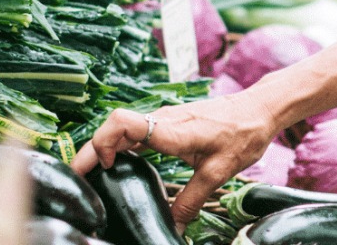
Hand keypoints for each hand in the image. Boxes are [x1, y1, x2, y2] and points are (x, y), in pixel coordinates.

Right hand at [71, 92, 281, 227]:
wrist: (259, 108)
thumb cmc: (243, 134)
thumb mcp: (219, 172)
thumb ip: (191, 200)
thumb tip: (173, 227)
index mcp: (174, 130)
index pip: (124, 122)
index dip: (104, 142)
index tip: (104, 167)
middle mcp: (163, 119)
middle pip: (113, 126)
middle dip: (91, 149)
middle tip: (77, 177)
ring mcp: (164, 117)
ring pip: (121, 127)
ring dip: (103, 147)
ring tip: (91, 174)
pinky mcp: (167, 120)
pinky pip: (134, 129)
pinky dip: (119, 145)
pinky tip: (117, 164)